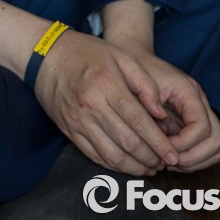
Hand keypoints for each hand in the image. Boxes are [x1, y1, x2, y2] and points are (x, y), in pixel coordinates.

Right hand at [35, 28, 181, 175]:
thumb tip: (161, 113)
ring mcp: (79, 121)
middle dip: (150, 157)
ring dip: (134, 167)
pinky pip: (95, 155)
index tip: (173, 154)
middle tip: (165, 162)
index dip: (158, 142)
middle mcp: (91, 106)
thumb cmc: (87, 52)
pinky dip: (114, 165)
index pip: (138, 121)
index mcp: (106, 85)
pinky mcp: (70, 131)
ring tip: (150, 167)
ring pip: (112, 155)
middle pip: (127, 142)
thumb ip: (144, 83)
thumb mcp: (120, 55)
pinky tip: (128, 165)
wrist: (47, 55)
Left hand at [116, 44, 219, 171]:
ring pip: (216, 148)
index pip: (202, 127)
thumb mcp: (138, 82)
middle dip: (194, 157)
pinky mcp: (194, 122)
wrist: (136, 59)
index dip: (185, 144)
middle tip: (170, 161)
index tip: (165, 147)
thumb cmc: (137, 70)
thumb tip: (160, 125)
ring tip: (171, 161)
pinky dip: (194, 159)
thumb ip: (149, 101)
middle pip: (217, 140)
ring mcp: (200, 113)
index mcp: (189, 91)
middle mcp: (200, 102)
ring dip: (195, 161)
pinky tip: (172, 156)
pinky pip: (207, 148)